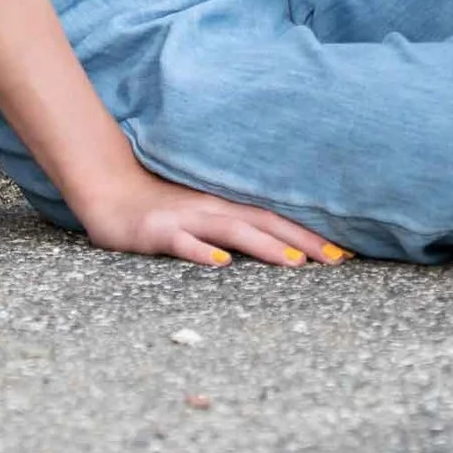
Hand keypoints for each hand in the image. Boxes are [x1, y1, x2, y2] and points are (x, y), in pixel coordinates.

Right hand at [73, 165, 348, 267]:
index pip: (276, 217)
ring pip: (232, 230)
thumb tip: (276, 237)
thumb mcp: (202, 208)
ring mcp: (186, 218)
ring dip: (265, 246)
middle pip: (265, 223)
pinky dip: (202, 251)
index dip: (310, 234)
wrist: (108, 188)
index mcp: (225, 204)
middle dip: (304, 242)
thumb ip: (234, 219)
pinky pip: (182, 242)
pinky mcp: (158, 232)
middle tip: (338, 260)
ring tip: (295, 263)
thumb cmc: (159, 202)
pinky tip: (220, 262)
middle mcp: (212, 208)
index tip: (344, 252)